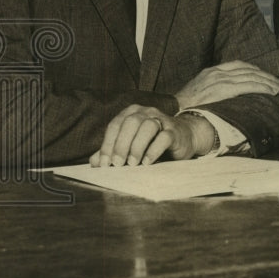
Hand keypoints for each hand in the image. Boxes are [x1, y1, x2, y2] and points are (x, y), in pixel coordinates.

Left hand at [89, 105, 212, 166]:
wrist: (184, 138)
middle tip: (118, 164)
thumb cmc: (152, 142)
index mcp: (132, 113)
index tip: (104, 164)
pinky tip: (147, 162)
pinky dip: (153, 150)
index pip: (115, 125)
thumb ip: (113, 151)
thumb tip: (94, 163)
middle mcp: (147, 113)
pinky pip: (164, 137)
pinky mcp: (175, 131)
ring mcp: (162, 120)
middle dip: (121, 145)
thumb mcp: (131, 146)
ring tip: (133, 164)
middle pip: (130, 123)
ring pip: (148, 127)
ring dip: (137, 146)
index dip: (108, 145)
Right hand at [174, 61, 278, 109]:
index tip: (267, 78)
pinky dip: (262, 87)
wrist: (171, 110)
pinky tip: (271, 92)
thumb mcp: (199, 93)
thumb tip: (228, 97)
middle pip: (249, 70)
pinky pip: (248, 86)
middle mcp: (217, 73)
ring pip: (251, 77)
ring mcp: (219, 80)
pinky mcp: (222, 89)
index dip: (256, 71)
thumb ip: (214, 91)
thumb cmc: (185, 107)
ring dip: (269, 83)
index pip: (240, 66)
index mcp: (212, 72)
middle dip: (267, 77)